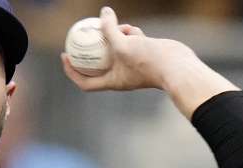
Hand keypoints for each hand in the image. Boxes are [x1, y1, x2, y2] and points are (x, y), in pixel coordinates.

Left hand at [60, 6, 191, 92]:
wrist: (177, 66)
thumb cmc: (148, 61)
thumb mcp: (123, 43)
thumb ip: (110, 28)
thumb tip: (103, 11)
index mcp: (113, 81)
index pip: (85, 82)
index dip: (71, 71)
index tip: (65, 56)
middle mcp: (122, 76)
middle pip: (98, 65)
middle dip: (89, 51)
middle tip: (79, 37)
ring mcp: (133, 65)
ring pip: (116, 50)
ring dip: (113, 37)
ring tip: (115, 27)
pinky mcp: (144, 55)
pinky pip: (131, 44)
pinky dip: (129, 35)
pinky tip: (130, 28)